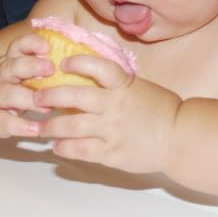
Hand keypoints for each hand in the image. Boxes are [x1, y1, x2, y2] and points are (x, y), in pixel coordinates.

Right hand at [0, 33, 52, 139]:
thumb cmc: (12, 86)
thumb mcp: (22, 72)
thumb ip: (43, 64)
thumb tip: (79, 57)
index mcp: (10, 60)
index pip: (18, 46)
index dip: (31, 44)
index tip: (47, 47)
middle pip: (11, 67)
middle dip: (30, 67)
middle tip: (51, 69)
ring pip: (6, 94)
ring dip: (27, 99)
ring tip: (47, 107)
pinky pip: (2, 121)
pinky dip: (19, 126)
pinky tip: (36, 129)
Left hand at [34, 55, 180, 173]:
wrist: (180, 138)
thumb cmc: (160, 110)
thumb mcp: (139, 87)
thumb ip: (115, 84)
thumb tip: (86, 77)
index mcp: (124, 86)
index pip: (98, 67)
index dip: (78, 63)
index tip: (63, 64)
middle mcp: (115, 106)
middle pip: (74, 97)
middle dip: (50, 96)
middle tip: (37, 97)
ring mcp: (112, 131)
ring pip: (71, 127)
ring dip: (51, 126)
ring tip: (41, 127)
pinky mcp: (112, 153)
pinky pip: (81, 150)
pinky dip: (65, 148)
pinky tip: (57, 146)